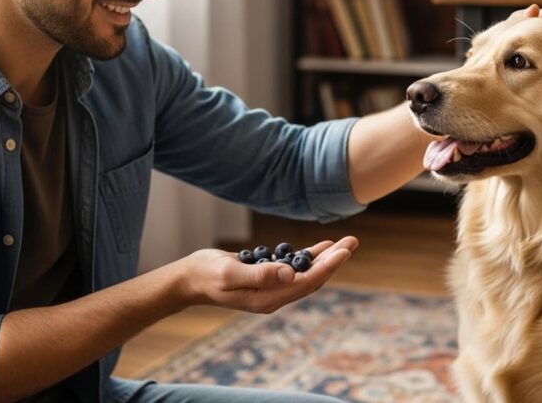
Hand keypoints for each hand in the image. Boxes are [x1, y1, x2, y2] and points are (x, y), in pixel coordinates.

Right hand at [179, 236, 358, 313]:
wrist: (189, 279)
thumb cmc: (205, 275)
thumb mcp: (229, 273)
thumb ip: (259, 274)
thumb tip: (290, 273)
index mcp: (267, 299)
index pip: (306, 283)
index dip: (328, 266)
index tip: (344, 251)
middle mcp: (273, 296)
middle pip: (312, 279)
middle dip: (334, 261)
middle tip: (352, 241)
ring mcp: (271, 288)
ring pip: (306, 273)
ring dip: (326, 258)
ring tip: (345, 242)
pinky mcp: (267, 278)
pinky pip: (294, 268)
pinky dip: (309, 257)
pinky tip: (322, 247)